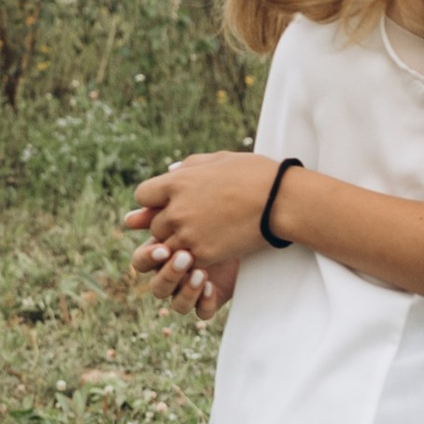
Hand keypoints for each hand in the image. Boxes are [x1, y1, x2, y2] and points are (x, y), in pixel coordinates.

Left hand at [122, 153, 285, 316]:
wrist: (280, 200)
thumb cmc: (254, 174)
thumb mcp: (218, 160)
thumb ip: (188, 167)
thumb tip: (168, 172)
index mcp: (176, 183)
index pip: (143, 195)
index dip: (155, 200)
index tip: (171, 202)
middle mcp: (176, 210)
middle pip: (155, 225)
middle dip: (170, 224)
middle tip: (196, 220)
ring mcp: (188, 235)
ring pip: (166, 247)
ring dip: (180, 244)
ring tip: (205, 235)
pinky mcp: (203, 255)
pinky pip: (186, 263)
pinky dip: (195, 259)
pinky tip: (213, 249)